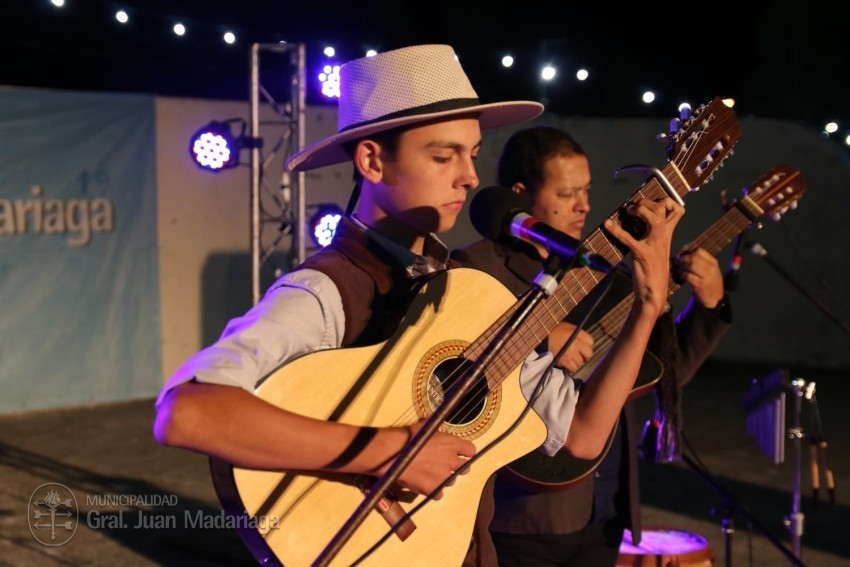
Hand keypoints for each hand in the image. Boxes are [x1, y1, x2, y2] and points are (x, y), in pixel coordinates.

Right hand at [384, 422, 475, 498]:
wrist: (391, 453)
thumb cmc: (407, 437)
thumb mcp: (426, 427)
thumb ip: (437, 432)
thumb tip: (437, 430)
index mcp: (452, 443)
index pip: (471, 450)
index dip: (465, 453)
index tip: (459, 454)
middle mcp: (451, 460)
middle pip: (465, 468)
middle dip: (456, 467)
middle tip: (444, 465)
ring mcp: (443, 476)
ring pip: (451, 481)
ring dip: (444, 479)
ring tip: (429, 474)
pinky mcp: (433, 489)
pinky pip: (440, 494)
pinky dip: (434, 491)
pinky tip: (424, 484)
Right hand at [549, 322, 594, 372]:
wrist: (539, 339)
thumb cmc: (551, 332)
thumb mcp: (566, 327)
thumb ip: (576, 334)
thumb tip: (583, 340)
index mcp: (577, 333)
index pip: (591, 341)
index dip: (587, 345)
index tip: (583, 347)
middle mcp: (576, 343)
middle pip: (589, 354)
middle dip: (584, 356)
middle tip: (579, 355)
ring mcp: (571, 353)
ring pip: (581, 362)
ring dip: (576, 362)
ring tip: (570, 360)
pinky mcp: (565, 361)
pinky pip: (574, 368)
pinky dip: (571, 368)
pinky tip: (566, 365)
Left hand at [604, 197, 682, 318]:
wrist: (654, 292)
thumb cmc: (653, 269)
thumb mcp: (657, 248)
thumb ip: (652, 234)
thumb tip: (638, 219)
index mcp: (667, 235)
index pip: (677, 211)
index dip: (667, 201)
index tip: (653, 201)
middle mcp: (662, 237)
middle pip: (662, 209)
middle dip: (646, 202)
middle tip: (633, 208)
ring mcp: (653, 246)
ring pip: (654, 220)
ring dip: (640, 210)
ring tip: (629, 211)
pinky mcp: (642, 255)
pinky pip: (629, 239)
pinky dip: (616, 231)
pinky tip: (607, 224)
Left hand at [673, 247, 723, 307]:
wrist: (715, 299)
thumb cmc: (710, 283)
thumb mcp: (710, 270)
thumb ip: (701, 262)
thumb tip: (684, 255)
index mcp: (713, 262)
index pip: (700, 251)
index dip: (689, 252)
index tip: (683, 255)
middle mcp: (711, 268)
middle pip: (694, 257)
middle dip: (683, 259)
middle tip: (678, 262)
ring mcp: (706, 276)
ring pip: (691, 265)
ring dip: (682, 266)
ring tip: (679, 269)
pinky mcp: (700, 285)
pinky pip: (688, 276)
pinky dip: (682, 274)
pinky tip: (681, 276)